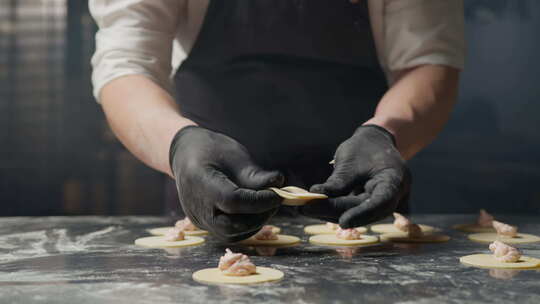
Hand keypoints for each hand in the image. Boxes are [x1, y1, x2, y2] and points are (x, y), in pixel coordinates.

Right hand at [169, 126, 283, 241]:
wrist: (186, 154)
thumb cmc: (212, 150)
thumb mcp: (235, 155)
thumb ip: (255, 174)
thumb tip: (279, 184)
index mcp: (200, 182)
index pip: (233, 201)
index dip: (259, 201)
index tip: (279, 194)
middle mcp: (196, 206)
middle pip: (230, 226)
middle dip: (258, 217)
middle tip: (276, 201)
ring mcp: (198, 218)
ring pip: (230, 234)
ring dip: (255, 224)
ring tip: (268, 205)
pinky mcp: (204, 224)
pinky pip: (228, 233)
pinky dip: (246, 226)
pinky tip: (257, 212)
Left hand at [299, 125, 410, 227]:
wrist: (375, 142)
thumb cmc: (365, 147)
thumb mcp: (351, 159)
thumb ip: (339, 180)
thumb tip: (319, 194)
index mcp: (394, 180)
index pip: (381, 202)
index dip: (362, 214)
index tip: (343, 222)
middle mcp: (391, 195)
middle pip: (363, 209)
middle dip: (334, 210)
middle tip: (307, 209)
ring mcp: (379, 202)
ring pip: (355, 212)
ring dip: (330, 212)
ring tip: (305, 208)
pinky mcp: (365, 205)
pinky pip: (350, 209)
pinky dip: (332, 208)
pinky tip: (313, 206)